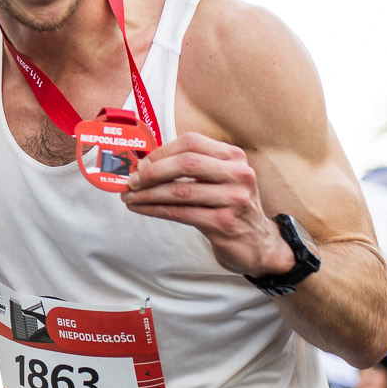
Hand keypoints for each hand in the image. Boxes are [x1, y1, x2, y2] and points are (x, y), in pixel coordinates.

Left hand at [122, 133, 290, 277]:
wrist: (258, 244)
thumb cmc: (229, 207)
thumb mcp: (220, 180)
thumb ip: (192, 167)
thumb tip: (144, 164)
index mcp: (234, 157)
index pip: (191, 143)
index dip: (161, 152)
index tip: (140, 163)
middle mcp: (238, 174)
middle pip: (185, 163)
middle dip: (152, 171)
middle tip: (130, 180)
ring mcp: (233, 199)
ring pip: (180, 191)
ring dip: (147, 194)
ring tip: (128, 196)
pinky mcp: (224, 223)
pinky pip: (180, 213)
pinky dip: (155, 210)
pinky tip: (141, 208)